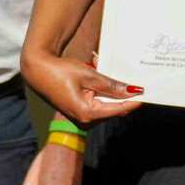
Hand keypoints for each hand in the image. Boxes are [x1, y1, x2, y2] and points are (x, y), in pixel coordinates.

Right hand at [24, 52, 141, 126]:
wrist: (37, 72)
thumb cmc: (60, 73)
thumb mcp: (88, 76)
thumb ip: (111, 85)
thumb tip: (132, 90)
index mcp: (88, 113)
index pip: (119, 109)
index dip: (134, 100)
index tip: (147, 92)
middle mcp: (86, 119)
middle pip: (113, 107)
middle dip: (120, 90)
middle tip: (128, 74)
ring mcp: (82, 116)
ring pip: (105, 102)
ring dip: (108, 86)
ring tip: (100, 65)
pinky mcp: (79, 110)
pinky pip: (96, 101)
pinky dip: (99, 88)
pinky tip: (95, 70)